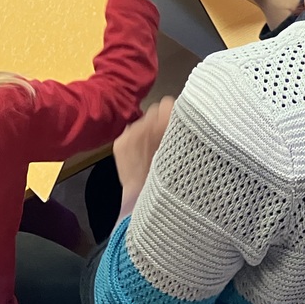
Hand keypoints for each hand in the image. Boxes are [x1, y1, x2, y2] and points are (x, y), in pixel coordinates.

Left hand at [113, 96, 174, 210]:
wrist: (145, 200)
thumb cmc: (171, 179)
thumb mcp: (184, 153)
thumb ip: (181, 132)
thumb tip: (181, 119)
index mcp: (166, 124)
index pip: (168, 103)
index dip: (174, 114)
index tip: (177, 125)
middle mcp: (147, 123)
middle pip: (155, 109)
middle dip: (160, 121)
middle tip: (166, 137)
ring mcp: (130, 133)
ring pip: (143, 121)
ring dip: (148, 130)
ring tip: (153, 149)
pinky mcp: (120, 142)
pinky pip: (130, 131)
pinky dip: (135, 140)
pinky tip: (141, 155)